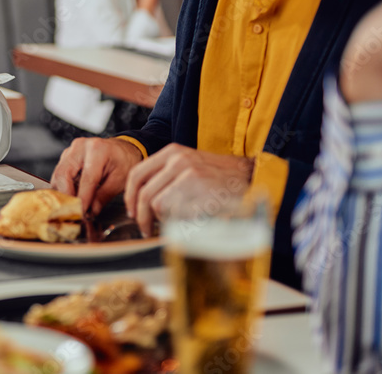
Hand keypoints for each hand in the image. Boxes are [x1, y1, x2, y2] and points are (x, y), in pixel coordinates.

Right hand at [50, 137, 142, 215]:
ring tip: (75, 205)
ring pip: (58, 175)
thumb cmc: (124, 161)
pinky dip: (64, 188)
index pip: (86, 179)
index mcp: (97, 150)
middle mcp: (80, 147)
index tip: (82, 214)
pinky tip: (74, 196)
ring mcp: (71, 150)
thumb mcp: (120, 180)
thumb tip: (91, 210)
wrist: (123, 149)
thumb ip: (104, 196)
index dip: (83, 199)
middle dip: (67, 196)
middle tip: (74, 211)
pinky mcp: (66, 156)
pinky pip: (59, 174)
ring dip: (64, 193)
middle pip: (63, 174)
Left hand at [124, 143, 251, 236]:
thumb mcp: (191, 167)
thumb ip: (167, 177)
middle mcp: (177, 159)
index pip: (137, 174)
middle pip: (143, 192)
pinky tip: (186, 223)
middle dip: (141, 216)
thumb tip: (142, 199)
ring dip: (159, 220)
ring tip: (169, 226)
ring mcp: (187, 173)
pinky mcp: (197, 188)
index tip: (132, 211)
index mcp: (172, 153)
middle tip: (145, 228)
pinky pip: (173, 211)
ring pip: (156, 204)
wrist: (252, 179)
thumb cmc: (222, 180)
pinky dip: (176, 221)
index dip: (129, 196)